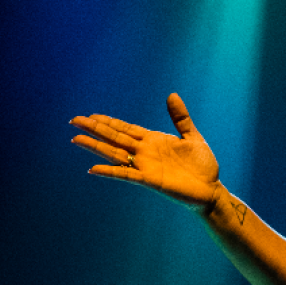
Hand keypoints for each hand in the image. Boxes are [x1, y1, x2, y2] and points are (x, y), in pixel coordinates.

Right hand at [70, 93, 222, 211]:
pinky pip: (127, 174)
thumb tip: (171, 95)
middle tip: (74, 120)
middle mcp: (145, 152)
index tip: (91, 115)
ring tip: (76, 139)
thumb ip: (181, 118)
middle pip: (115, 138)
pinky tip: (93, 168)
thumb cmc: (203, 166)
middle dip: (96, 129)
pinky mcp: (150, 180)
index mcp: (153, 140)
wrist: (211, 189)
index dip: (108, 122)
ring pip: (115, 154)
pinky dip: (110, 171)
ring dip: (96, 146)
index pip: (125, 129)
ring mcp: (146, 166)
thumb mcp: (192, 137)